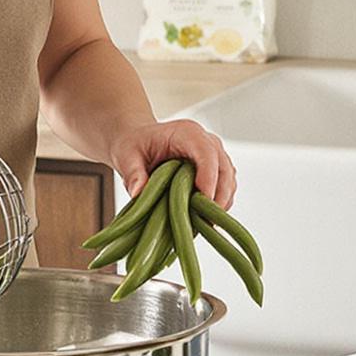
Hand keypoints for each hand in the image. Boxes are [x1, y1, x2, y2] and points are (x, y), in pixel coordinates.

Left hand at [112, 119, 235, 209]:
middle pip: (224, 168)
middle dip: (219, 196)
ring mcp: (213, 155)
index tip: (204, 201)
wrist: (137, 142)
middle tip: (207, 221)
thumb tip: (138, 193)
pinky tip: (203, 217)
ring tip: (204, 222)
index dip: (209, 177)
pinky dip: (218, 204)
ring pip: (228, 180)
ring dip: (221, 202)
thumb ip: (133, 174)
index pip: (206, 152)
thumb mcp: (126, 156)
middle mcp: (205, 141)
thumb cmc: (133, 145)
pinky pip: (225, 188)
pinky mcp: (214, 170)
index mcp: (186, 133)